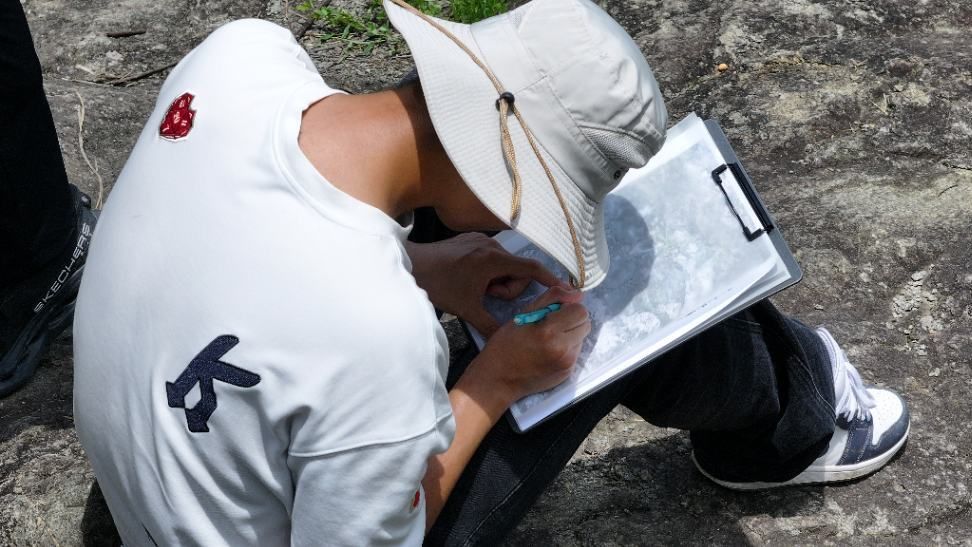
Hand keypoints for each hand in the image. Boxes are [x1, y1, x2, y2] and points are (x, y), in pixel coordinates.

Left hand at [406, 233, 566, 336]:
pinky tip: (469, 279)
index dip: (550, 279)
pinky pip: (491, 258)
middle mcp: (492, 245)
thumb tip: (507, 340)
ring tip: (475, 289)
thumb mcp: (467, 310)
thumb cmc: (439, 285)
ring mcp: (481, 240)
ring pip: (504, 265)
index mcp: (494, 260)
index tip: (566, 288)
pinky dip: (487, 271)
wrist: (412, 266)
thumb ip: (490, 325)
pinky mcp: (471, 240)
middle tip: (486, 296)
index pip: (532, 268)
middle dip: (506, 288)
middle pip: (517, 271)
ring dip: (495, 281)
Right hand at [467, 286, 590, 403]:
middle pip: (585, 323)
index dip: (569, 307)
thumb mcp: (523, 314)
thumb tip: (577, 293)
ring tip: (549, 339)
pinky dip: (567, 347)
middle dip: (572, 320)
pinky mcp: (568, 372)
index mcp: (549, 332)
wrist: (498, 379)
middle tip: (553, 324)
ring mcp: (566, 363)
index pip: (580, 311)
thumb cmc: (505, 344)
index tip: (556, 311)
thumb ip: (551, 299)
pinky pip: (576, 352)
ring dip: (570, 334)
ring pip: (582, 337)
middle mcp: (562, 349)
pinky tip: (549, 351)